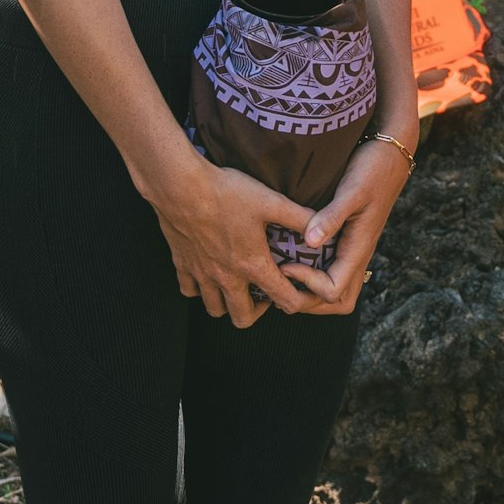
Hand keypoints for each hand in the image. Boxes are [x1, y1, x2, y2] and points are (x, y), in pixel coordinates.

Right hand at [144, 152, 320, 326]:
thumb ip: (300, 217)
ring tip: (238, 286)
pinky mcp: (182, 264)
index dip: (301, 301)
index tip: (303, 291)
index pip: (284, 301)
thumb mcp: (270, 201)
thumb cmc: (226, 192)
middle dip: (259, 313)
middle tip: (265, 293)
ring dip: (228, 303)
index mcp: (252, 265)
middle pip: (243, 318)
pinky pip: (189, 291)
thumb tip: (323, 230)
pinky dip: (200, 289)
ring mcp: (201, 273)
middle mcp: (226, 277)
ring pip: (214, 309)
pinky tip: (209, 273)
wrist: (179, 186)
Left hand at [287, 135, 414, 315]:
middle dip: (309, 302)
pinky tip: (295, 259)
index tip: (285, 263)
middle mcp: (358, 255)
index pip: (333, 290)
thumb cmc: (373, 169)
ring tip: (286, 278)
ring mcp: (355, 250)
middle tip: (282, 284)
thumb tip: (309, 243)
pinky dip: (315, 277)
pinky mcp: (351, 241)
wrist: (392, 154)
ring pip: (338, 291)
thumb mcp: (352, 191)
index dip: (307, 284)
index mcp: (359, 249)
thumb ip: (331, 216)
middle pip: (338, 302)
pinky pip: (335, 272)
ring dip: (312, 294)